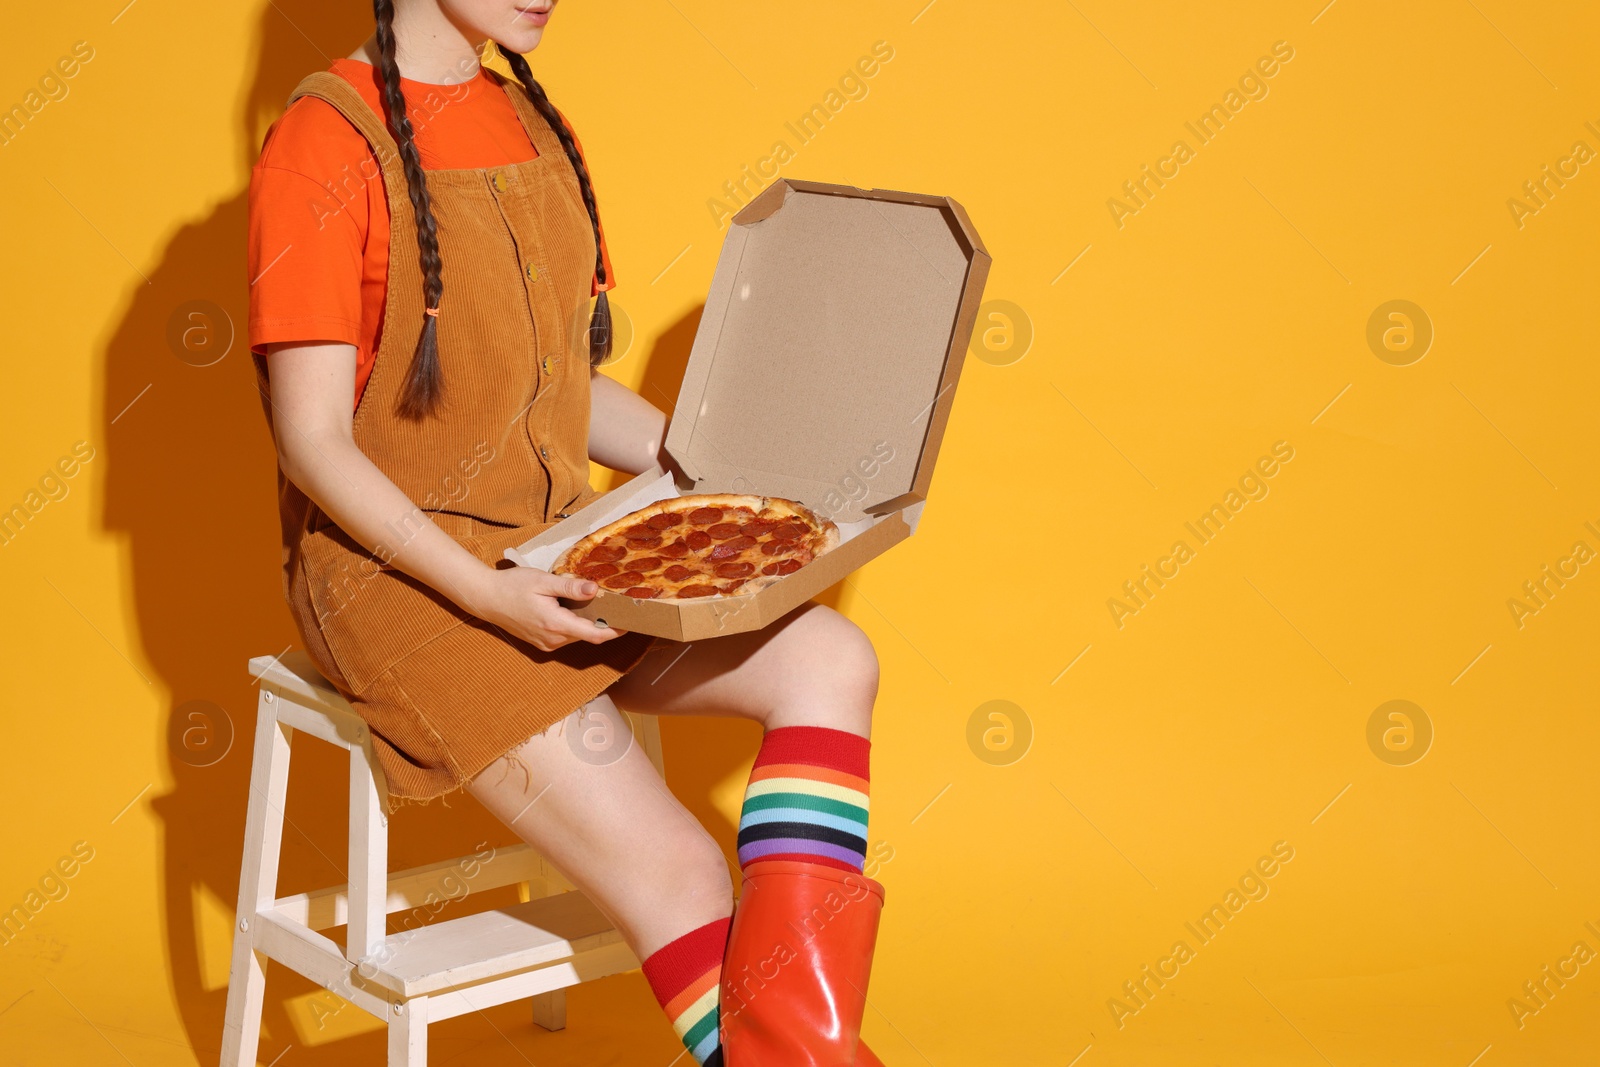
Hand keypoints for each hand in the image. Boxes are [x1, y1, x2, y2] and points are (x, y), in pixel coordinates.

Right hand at [465, 565, 628, 651]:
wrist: (486, 598)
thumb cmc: (512, 586)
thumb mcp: (543, 581)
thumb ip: (570, 587)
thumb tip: (595, 589)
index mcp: (556, 625)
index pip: (595, 634)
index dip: (616, 630)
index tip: (631, 622)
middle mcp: (553, 640)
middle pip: (588, 635)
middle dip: (605, 623)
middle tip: (618, 606)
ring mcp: (547, 643)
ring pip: (577, 636)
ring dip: (589, 623)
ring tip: (599, 604)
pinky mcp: (541, 642)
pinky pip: (566, 636)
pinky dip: (575, 625)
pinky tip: (576, 609)